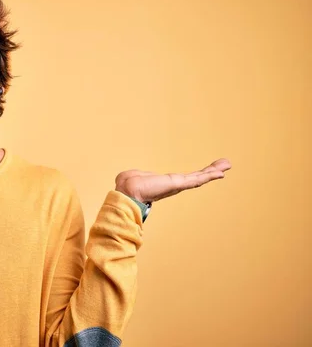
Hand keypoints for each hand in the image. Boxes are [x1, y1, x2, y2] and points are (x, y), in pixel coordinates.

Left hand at [115, 158, 231, 202]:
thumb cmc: (128, 184)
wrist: (128, 191)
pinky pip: (197, 179)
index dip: (198, 174)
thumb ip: (138, 175)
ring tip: (228, 165)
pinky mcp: (178, 184)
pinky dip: (209, 175)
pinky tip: (221, 173)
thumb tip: (132, 176)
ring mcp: (178, 185)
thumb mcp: (135, 175)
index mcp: (166, 183)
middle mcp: (175, 185)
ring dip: (214, 171)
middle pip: (197, 177)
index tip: (209, 170)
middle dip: (211, 171)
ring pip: (199, 177)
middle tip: (226, 164)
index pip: (186, 178)